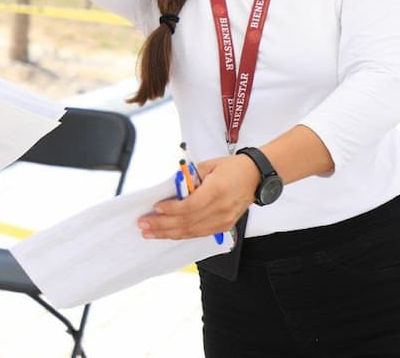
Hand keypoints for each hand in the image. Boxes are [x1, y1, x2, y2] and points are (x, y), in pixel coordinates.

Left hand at [137, 154, 258, 239]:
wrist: (256, 177)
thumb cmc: (232, 168)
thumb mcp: (208, 166)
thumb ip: (189, 178)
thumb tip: (171, 189)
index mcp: (217, 191)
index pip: (190, 206)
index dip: (171, 209)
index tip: (155, 208)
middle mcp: (221, 210)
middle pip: (187, 222)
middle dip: (162, 225)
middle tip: (143, 225)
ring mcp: (223, 221)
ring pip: (191, 232)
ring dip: (168, 233)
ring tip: (150, 232)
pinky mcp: (224, 227)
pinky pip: (198, 234)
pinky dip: (181, 234)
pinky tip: (167, 233)